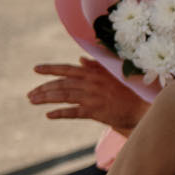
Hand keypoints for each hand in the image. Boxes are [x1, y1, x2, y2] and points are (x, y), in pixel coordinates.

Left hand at [28, 59, 148, 132]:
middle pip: (61, 83)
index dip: (50, 69)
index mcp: (94, 73)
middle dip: (43, 88)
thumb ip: (96, 66)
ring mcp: (92, 96)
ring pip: (63, 96)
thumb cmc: (129, 91)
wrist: (143, 107)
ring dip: (46, 98)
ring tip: (33, 101)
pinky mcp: (96, 111)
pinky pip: (73, 112)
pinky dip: (60, 113)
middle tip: (30, 94)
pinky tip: (49, 115)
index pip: (67, 69)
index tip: (35, 69)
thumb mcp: (112, 74)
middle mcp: (90, 82)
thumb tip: (80, 60)